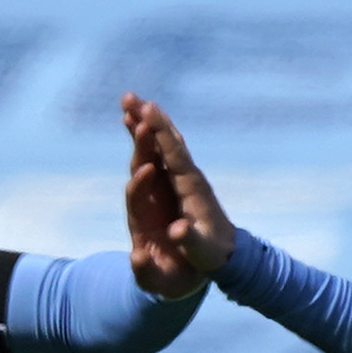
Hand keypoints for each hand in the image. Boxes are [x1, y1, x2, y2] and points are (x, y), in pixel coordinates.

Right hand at [119, 94, 235, 298]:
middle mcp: (185, 178)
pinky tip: (135, 126)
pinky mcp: (173, 184)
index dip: (161, 134)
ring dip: (143, 125)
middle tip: (129, 97)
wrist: (223, 255)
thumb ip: (190, 241)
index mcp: (191, 189)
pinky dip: (145, 139)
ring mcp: (179, 179)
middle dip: (148, 120)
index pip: (174, 156)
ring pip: (160, 145)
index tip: (147, 111)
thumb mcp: (201, 252)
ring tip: (128, 104)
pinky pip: (157, 155)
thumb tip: (177, 231)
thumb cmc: (210, 255)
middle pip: (165, 142)